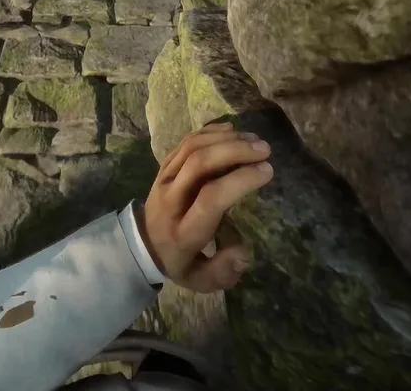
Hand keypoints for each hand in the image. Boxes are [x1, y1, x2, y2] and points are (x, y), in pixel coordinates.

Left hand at [138, 123, 273, 292]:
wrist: (143, 245)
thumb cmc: (180, 261)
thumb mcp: (200, 280)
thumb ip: (224, 271)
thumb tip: (243, 252)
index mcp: (183, 231)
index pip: (211, 198)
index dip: (240, 180)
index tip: (267, 172)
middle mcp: (171, 200)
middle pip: (199, 164)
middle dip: (235, 151)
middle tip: (265, 150)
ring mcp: (163, 180)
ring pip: (191, 148)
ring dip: (225, 139)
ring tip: (255, 139)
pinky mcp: (163, 168)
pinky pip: (184, 143)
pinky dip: (209, 132)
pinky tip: (232, 130)